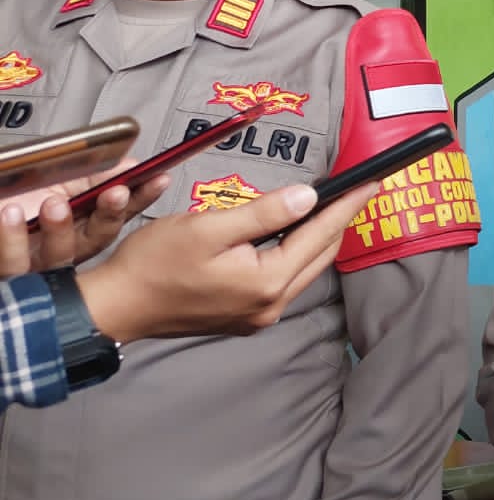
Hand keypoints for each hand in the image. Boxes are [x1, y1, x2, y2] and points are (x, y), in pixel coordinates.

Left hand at [0, 159, 170, 276]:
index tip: (156, 178)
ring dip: (60, 230)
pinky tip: (9, 214)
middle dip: (108, 215)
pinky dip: (10, 239)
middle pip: (96, 240)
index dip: (142, 197)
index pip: (120, 214)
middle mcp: (62, 250)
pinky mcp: (8, 272)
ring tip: (54, 204)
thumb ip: (87, 175)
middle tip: (115, 192)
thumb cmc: (13, 198)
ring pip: (56, 258)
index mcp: (78, 226)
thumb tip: (129, 163)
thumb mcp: (51, 181)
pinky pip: (11, 263)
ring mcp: (32, 265)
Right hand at [76, 181, 379, 343]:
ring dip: (320, 238)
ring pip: (305, 268)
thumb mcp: (208, 228)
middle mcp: (271, 304)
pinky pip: (285, 280)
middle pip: (319, 254)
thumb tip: (308, 197)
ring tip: (334, 207)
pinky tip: (297, 236)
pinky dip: (297, 254)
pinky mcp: (246, 316)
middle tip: (358, 190)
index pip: (320, 234)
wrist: (118, 306)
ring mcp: (259, 315)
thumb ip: (263, 213)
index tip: (370, 183)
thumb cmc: (154, 264)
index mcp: (267, 282)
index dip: (346, 205)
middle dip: (340, 220)